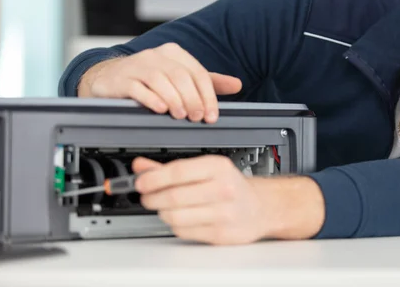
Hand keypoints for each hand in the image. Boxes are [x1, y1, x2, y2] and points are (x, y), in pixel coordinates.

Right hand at [78, 43, 241, 122]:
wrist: (107, 77)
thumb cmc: (146, 78)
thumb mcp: (179, 75)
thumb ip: (207, 81)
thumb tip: (236, 84)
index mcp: (174, 53)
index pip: (198, 73)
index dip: (208, 96)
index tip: (212, 115)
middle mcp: (156, 56)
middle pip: (181, 77)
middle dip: (193, 100)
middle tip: (197, 118)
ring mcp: (137, 66)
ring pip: (162, 81)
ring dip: (175, 101)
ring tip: (181, 116)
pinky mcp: (121, 79)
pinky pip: (139, 88)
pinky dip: (152, 99)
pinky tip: (160, 109)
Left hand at [132, 155, 269, 244]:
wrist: (259, 208)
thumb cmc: (231, 187)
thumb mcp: (205, 169)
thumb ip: (171, 168)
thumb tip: (142, 166)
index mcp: (218, 168)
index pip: (178, 172)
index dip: (153, 178)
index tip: (141, 182)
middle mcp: (223, 189)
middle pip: (173, 196)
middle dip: (152, 198)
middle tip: (147, 197)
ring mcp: (223, 213)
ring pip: (175, 216)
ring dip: (162, 213)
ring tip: (164, 208)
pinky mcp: (219, 233)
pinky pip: (183, 231)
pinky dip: (175, 225)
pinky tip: (181, 217)